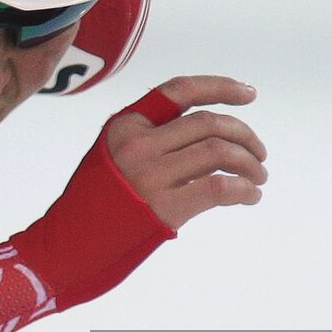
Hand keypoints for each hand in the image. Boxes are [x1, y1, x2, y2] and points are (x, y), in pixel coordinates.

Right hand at [106, 75, 266, 229]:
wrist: (72, 244)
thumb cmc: (97, 201)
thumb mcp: (113, 153)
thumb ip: (153, 138)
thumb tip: (212, 137)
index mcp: (126, 124)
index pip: (181, 90)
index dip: (220, 87)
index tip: (250, 94)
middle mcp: (138, 144)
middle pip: (209, 124)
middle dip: (244, 136)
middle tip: (259, 153)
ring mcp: (150, 175)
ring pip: (219, 152)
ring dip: (249, 163)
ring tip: (259, 177)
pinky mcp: (164, 208)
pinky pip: (219, 188)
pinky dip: (244, 189)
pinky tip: (251, 196)